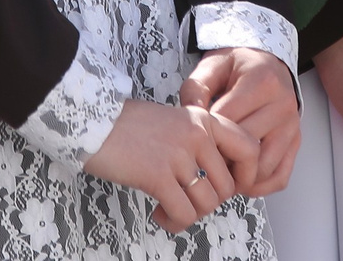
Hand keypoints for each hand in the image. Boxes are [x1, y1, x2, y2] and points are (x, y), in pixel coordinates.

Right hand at [85, 98, 245, 232]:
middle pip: (226, 187)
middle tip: (187, 200)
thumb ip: (198, 141)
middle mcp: (196, 135)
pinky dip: (174, 222)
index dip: (246, 175)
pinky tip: (160, 214)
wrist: (93, 120)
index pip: (249, 148)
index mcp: (203, 119)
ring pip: (207, 204)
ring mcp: (178, 155)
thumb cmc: (129, 125)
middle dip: (208, 202)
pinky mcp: (157, 175)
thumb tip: (216, 177)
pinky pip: (183, 213)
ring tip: (170, 209)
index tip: (229, 188)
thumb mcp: (174, 120)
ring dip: (190, 215)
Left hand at [181, 47, 298, 195]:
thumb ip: (196, 88)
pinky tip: (241, 181)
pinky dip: (260, 186)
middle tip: (202, 163)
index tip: (194, 141)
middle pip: (247, 147)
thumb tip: (189, 116)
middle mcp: (283, 105)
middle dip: (220, 160)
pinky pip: (280, 176)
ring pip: (264, 167)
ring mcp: (292, 126)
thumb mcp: (213, 65)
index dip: (207, 135)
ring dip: (239, 178)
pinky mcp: (295, 142)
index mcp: (262, 81)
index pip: (229, 121)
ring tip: (220, 174)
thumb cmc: (238, 65)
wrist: (267, 61)